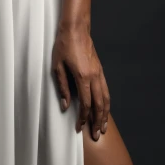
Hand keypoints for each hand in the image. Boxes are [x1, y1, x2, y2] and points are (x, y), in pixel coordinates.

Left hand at [51, 21, 109, 140]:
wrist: (75, 28)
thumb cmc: (63, 45)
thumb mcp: (57, 66)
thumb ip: (62, 87)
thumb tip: (66, 105)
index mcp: (83, 77)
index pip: (86, 104)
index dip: (83, 118)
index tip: (79, 128)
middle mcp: (94, 76)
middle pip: (99, 105)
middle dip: (98, 122)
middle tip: (97, 135)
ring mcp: (99, 73)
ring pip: (106, 98)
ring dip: (105, 114)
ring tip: (104, 127)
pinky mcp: (100, 69)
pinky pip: (106, 90)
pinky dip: (106, 102)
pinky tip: (104, 108)